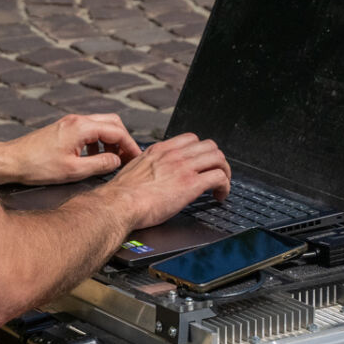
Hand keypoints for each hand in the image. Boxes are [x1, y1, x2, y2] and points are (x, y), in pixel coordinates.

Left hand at [0, 113, 140, 186]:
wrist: (12, 161)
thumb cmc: (37, 166)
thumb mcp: (74, 171)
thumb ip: (100, 165)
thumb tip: (116, 161)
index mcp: (81, 128)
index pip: (117, 131)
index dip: (130, 145)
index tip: (136, 157)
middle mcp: (77, 121)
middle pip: (112, 122)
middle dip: (123, 140)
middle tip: (127, 157)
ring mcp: (69, 123)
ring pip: (100, 126)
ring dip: (110, 141)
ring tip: (111, 160)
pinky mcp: (63, 130)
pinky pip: (88, 131)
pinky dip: (97, 142)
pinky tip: (93, 158)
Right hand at [98, 133, 230, 229]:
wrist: (118, 205)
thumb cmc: (121, 195)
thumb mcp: (134, 170)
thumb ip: (148, 167)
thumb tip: (151, 175)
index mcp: (160, 150)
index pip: (191, 139)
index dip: (200, 152)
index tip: (201, 164)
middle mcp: (174, 155)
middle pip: (209, 146)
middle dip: (216, 160)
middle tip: (215, 174)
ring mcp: (183, 167)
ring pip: (218, 158)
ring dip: (224, 172)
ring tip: (221, 186)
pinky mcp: (190, 184)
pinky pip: (219, 177)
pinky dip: (225, 186)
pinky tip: (219, 196)